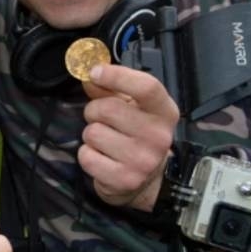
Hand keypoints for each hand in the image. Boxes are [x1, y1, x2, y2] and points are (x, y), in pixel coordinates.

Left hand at [78, 64, 179, 210]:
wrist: (147, 179)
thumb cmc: (136, 134)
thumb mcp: (131, 107)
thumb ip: (109, 89)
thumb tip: (88, 74)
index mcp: (164, 111)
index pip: (146, 87)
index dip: (117, 76)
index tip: (95, 72)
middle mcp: (159, 136)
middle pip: (108, 109)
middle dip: (94, 111)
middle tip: (101, 119)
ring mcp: (143, 160)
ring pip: (93, 133)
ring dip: (91, 135)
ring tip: (105, 141)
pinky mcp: (125, 180)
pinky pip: (86, 156)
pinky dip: (87, 155)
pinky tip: (102, 157)